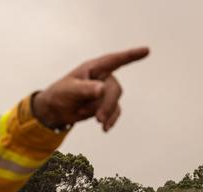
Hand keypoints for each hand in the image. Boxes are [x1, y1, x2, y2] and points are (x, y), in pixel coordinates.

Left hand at [32, 47, 148, 131]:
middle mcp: (103, 78)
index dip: (131, 55)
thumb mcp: (70, 90)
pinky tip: (104, 128)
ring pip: (114, 102)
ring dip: (104, 112)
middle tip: (97, 118)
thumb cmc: (60, 93)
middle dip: (106, 104)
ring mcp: (105, 91)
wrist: (56, 109)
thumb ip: (85, 89)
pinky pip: (115, 111)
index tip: (146, 50)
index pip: (115, 60)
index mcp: (94, 68)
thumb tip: (102, 89)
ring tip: (92, 119)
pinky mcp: (105, 104)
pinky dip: (110, 120)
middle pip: (114, 89)